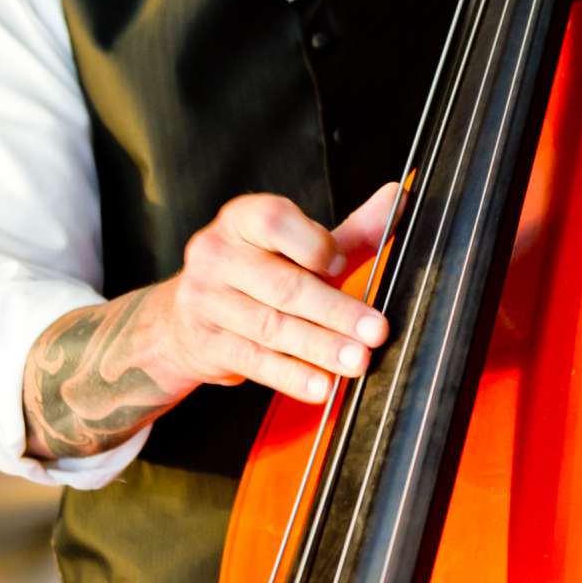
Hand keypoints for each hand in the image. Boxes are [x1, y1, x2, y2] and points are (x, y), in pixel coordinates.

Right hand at [157, 181, 396, 405]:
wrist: (181, 320)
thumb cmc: (254, 276)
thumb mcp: (298, 249)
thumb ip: (350, 232)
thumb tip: (399, 198)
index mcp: (241, 221)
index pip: (273, 221)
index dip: (310, 243)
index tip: (340, 265)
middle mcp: (217, 255)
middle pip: (282, 284)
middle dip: (335, 310)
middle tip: (375, 331)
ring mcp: (206, 302)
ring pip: (272, 327)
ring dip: (320, 347)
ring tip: (357, 360)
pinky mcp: (207, 344)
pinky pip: (255, 361)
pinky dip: (292, 376)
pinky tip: (320, 385)